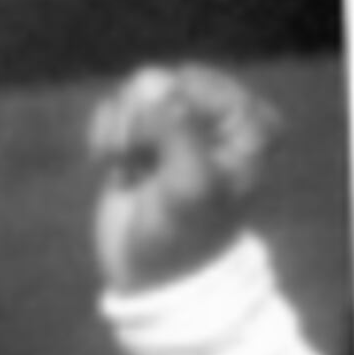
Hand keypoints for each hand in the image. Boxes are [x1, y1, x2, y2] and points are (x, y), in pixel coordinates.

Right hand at [89, 63, 276, 297]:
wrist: (152, 275)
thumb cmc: (183, 235)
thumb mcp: (189, 187)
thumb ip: (176, 129)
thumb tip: (151, 79)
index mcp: (247, 123)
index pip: (195, 84)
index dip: (167, 116)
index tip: (163, 154)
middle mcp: (217, 118)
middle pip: (161, 84)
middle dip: (139, 123)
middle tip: (142, 162)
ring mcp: (178, 124)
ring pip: (134, 95)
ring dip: (121, 132)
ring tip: (126, 165)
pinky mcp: (143, 136)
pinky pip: (115, 109)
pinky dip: (105, 135)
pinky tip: (112, 164)